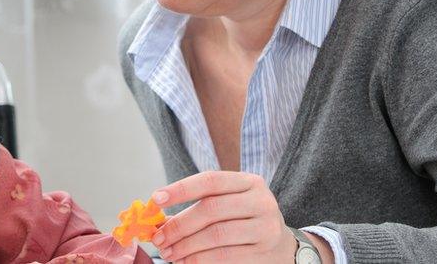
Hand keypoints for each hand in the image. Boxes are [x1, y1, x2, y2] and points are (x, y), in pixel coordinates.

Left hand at [149, 171, 296, 262]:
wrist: (280, 246)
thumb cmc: (243, 220)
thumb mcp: (228, 204)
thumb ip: (198, 206)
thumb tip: (158, 219)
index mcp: (248, 182)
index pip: (210, 180)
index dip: (181, 189)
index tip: (156, 199)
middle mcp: (260, 201)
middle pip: (210, 209)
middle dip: (179, 225)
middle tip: (159, 238)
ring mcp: (265, 227)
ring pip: (216, 235)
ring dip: (186, 246)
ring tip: (168, 253)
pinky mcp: (264, 251)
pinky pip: (225, 256)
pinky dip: (200, 260)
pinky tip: (186, 261)